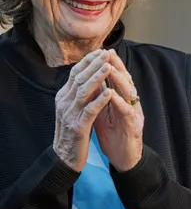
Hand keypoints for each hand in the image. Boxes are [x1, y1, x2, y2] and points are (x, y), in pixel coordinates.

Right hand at [53, 50, 114, 171]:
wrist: (65, 156)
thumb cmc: (74, 131)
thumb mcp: (75, 109)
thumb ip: (81, 94)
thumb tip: (91, 76)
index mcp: (63, 97)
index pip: (75, 74)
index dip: (87, 62)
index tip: (100, 51)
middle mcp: (64, 102)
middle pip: (78, 79)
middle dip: (93, 65)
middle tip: (106, 53)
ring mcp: (70, 114)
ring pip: (83, 91)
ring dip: (97, 78)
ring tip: (108, 67)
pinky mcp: (78, 127)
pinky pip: (89, 110)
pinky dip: (99, 100)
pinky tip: (109, 92)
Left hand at [94, 51, 143, 171]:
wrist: (124, 158)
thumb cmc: (113, 135)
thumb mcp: (103, 112)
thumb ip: (99, 98)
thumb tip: (90, 81)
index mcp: (124, 100)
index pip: (118, 79)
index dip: (112, 64)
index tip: (102, 51)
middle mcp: (132, 104)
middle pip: (126, 81)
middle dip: (117, 66)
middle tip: (108, 53)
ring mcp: (134, 114)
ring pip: (129, 93)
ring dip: (119, 80)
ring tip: (110, 68)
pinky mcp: (133, 126)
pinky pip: (126, 111)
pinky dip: (119, 101)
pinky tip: (111, 94)